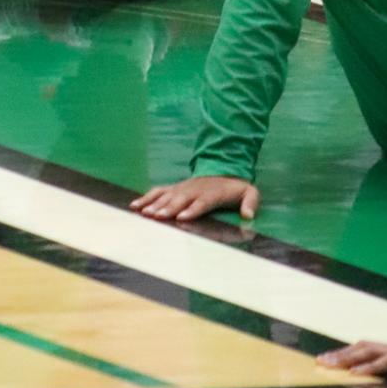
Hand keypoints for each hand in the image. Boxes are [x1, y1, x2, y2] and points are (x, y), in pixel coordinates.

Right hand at [131, 175, 259, 222]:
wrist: (223, 170)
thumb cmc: (235, 188)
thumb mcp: (249, 192)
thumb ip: (250, 202)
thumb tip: (249, 215)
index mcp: (212, 193)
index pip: (202, 202)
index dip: (192, 209)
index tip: (182, 217)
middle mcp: (194, 190)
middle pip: (180, 199)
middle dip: (168, 208)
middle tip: (157, 217)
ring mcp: (183, 188)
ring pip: (167, 196)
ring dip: (155, 204)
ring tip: (144, 213)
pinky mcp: (174, 188)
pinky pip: (158, 192)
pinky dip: (146, 198)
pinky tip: (135, 206)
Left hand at [316, 337, 386, 379]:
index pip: (367, 348)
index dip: (349, 352)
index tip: (331, 358)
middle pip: (361, 348)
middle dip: (340, 355)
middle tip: (319, 361)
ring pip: (367, 352)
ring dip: (346, 359)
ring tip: (329, 365)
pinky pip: (384, 363)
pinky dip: (368, 366)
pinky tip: (356, 372)